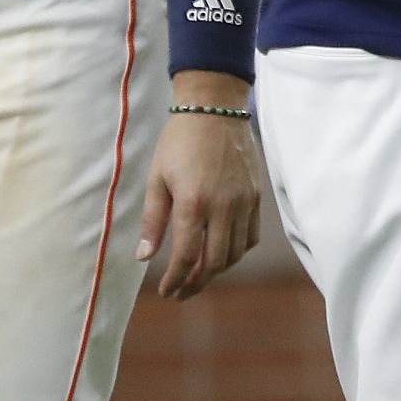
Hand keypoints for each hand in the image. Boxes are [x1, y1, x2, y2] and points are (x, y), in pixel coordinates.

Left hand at [136, 70, 261, 299]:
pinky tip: (222, 252)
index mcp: (193, 202)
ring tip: (198, 274)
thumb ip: (153, 221)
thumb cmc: (179, 141)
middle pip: (214, 263)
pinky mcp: (256, 196)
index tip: (166, 292)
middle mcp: (223, 206)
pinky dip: (237, 251)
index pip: (187, 258)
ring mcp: (243, 202)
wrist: (215, 108)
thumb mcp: (157, 178)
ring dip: (216, 270)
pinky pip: (251, 236)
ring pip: (235, 253)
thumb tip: (144, 258)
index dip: (175, 281)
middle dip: (196, 284)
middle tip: (181, 292)